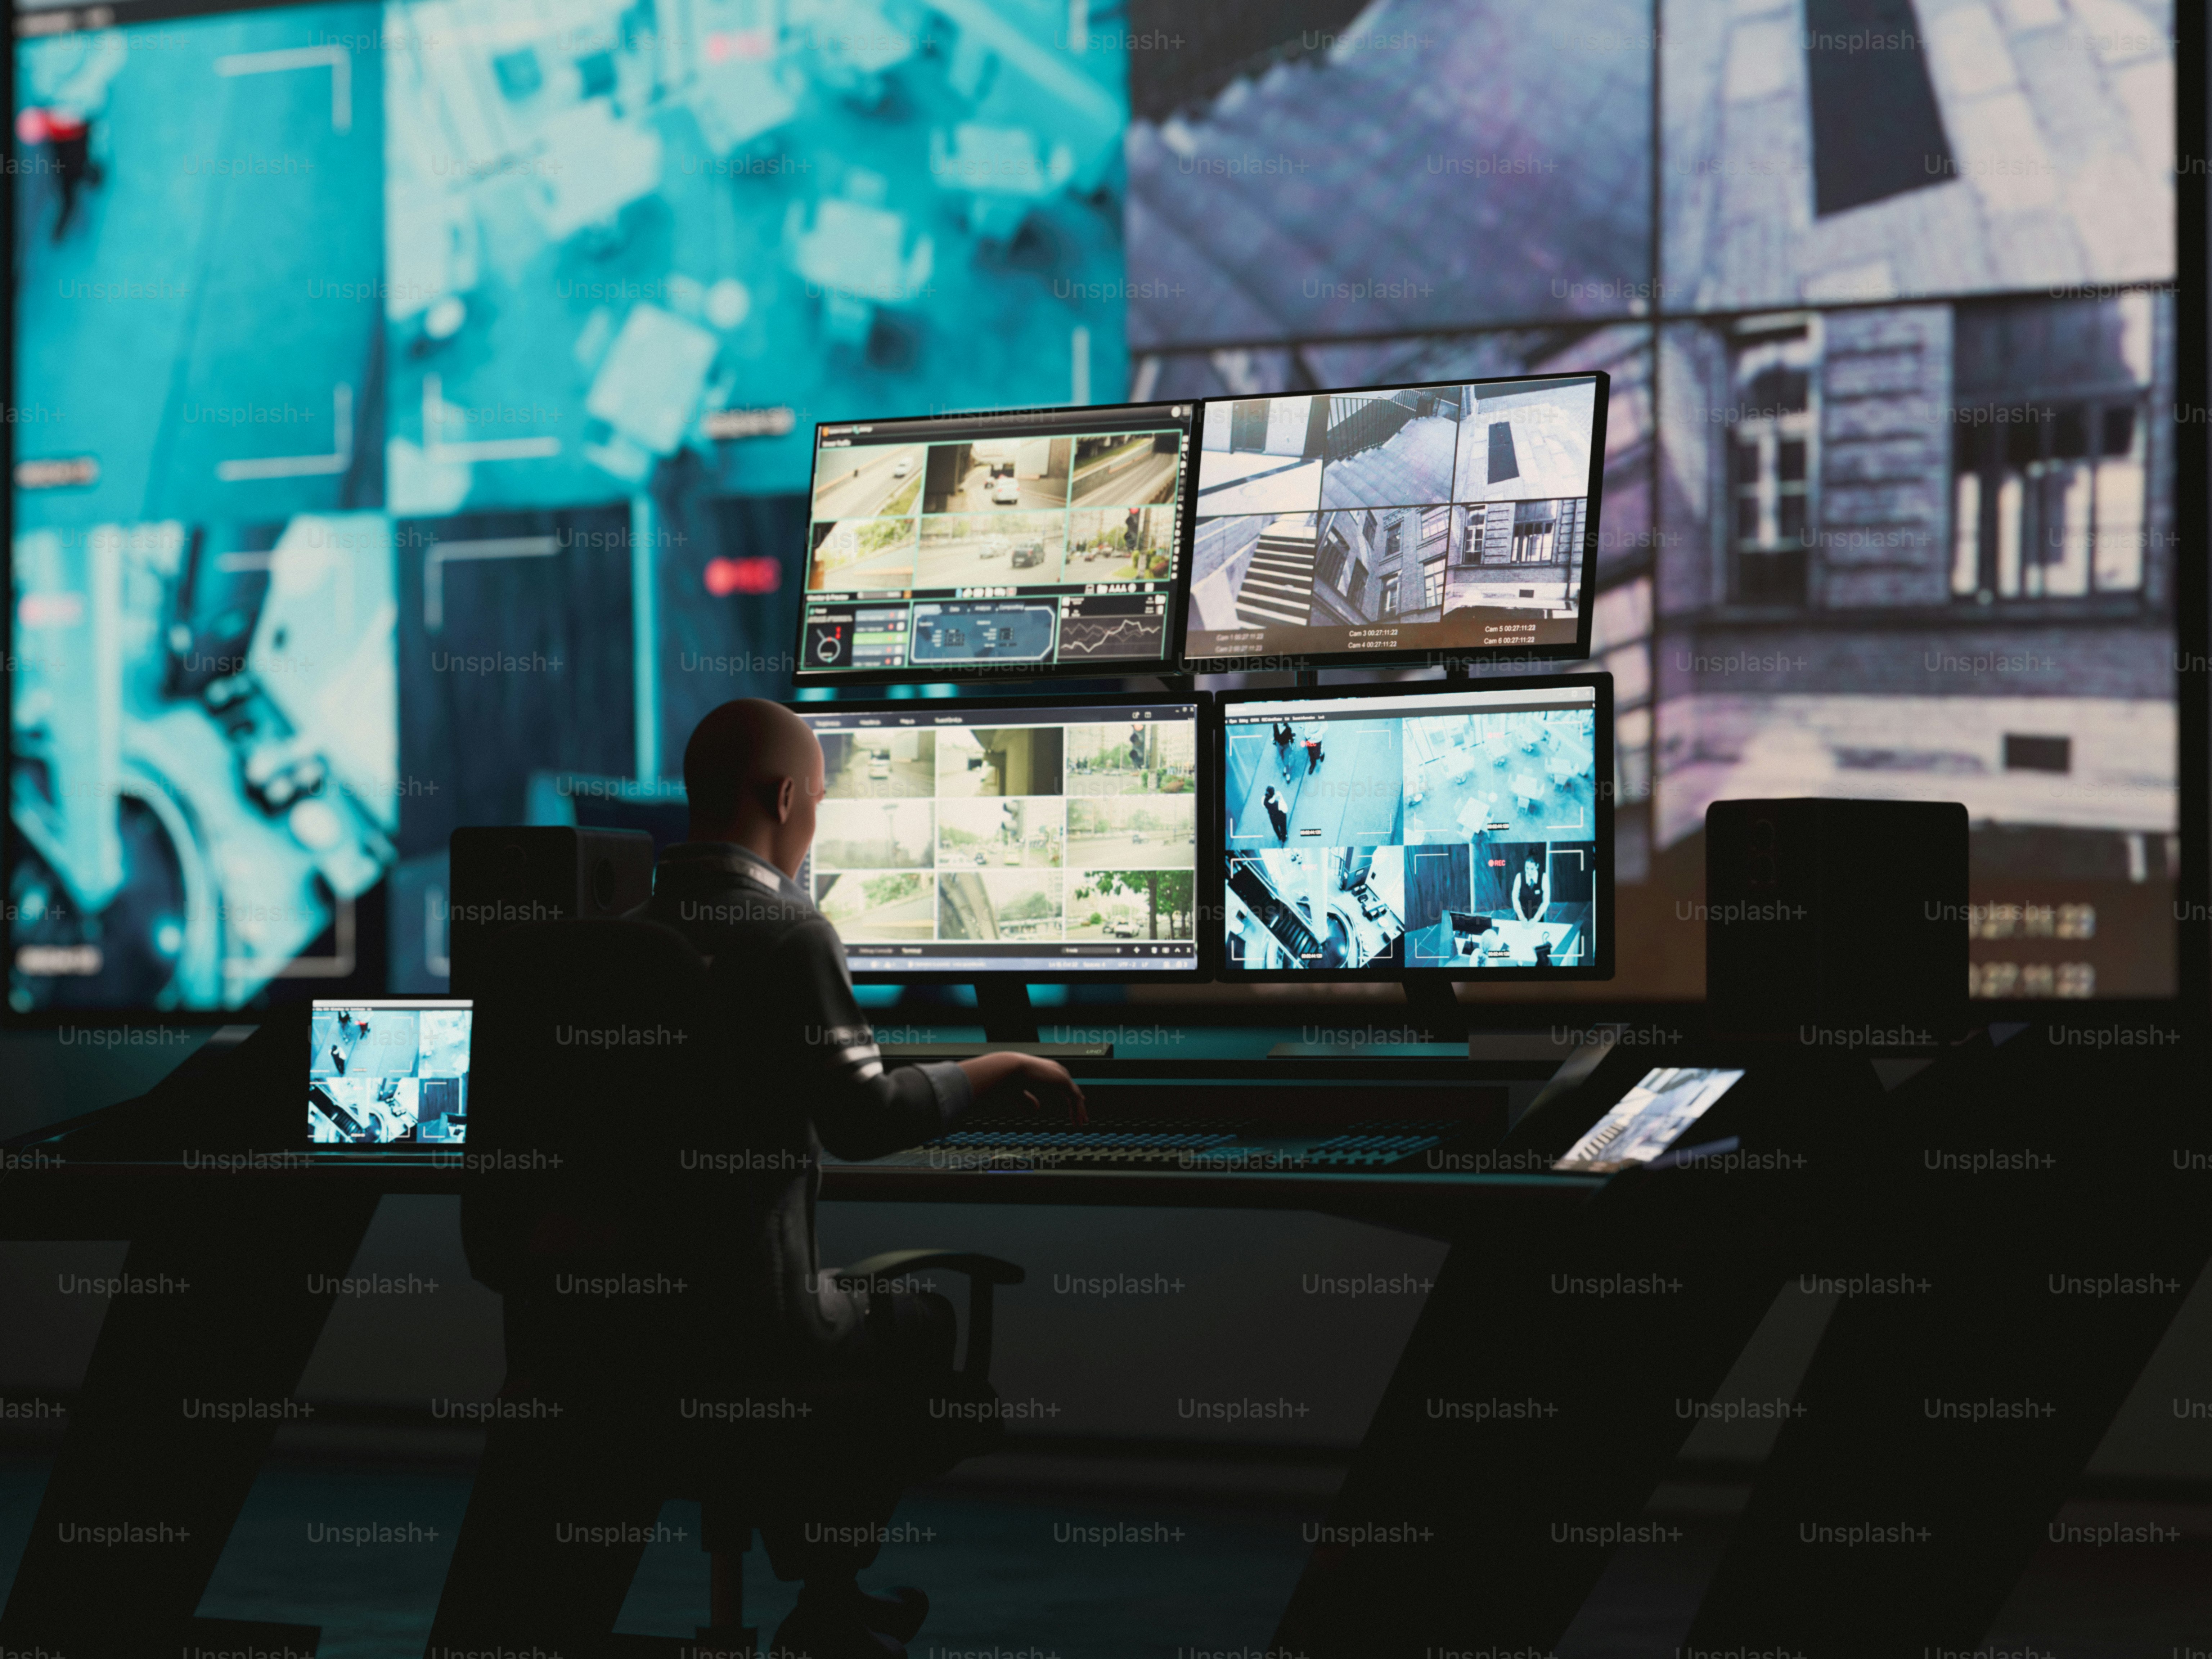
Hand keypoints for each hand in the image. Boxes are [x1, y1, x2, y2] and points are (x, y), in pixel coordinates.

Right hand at [959, 1053, 1087, 1123]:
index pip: (1064, 1084)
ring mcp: (1060, 1074)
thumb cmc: (1009, 1081)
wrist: (1007, 1071)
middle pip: (1072, 1090)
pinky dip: (1077, 1110)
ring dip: (1079, 1111)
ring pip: (1075, 1095)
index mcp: (1046, 1071)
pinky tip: (1076, 1121)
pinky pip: (1075, 1097)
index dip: (1071, 1097)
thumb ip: (1028, 1101)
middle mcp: (1055, 1070)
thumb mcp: (1019, 1095)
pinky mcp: (1063, 1079)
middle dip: (1078, 1105)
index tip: (1076, 1107)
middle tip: (1082, 1119)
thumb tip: (1036, 1110)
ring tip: (1080, 1125)